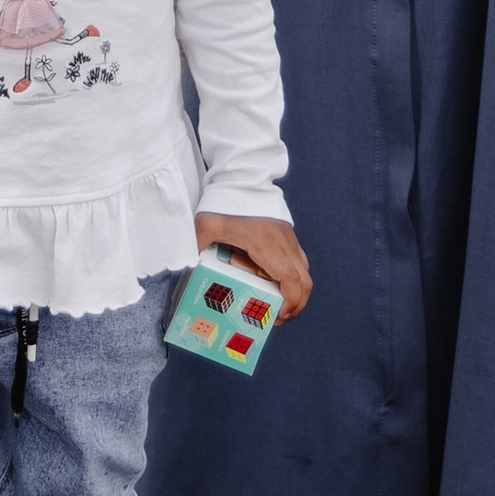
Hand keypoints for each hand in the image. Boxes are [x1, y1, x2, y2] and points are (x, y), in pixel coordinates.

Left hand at [195, 211, 311, 322]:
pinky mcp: (288, 234)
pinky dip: (295, 277)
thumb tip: (189, 269)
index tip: (278, 316)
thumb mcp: (207, 225)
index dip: (290, 303)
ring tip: (280, 305)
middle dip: (297, 305)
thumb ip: (197, 247)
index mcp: (265, 244)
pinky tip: (277, 283)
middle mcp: (283, 243)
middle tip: (279, 318)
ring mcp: (288, 238)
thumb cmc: (226, 201)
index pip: (290, 280)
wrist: (243, 177)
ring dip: (298, 292)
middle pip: (305, 281)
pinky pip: (299, 261)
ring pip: (305, 272)